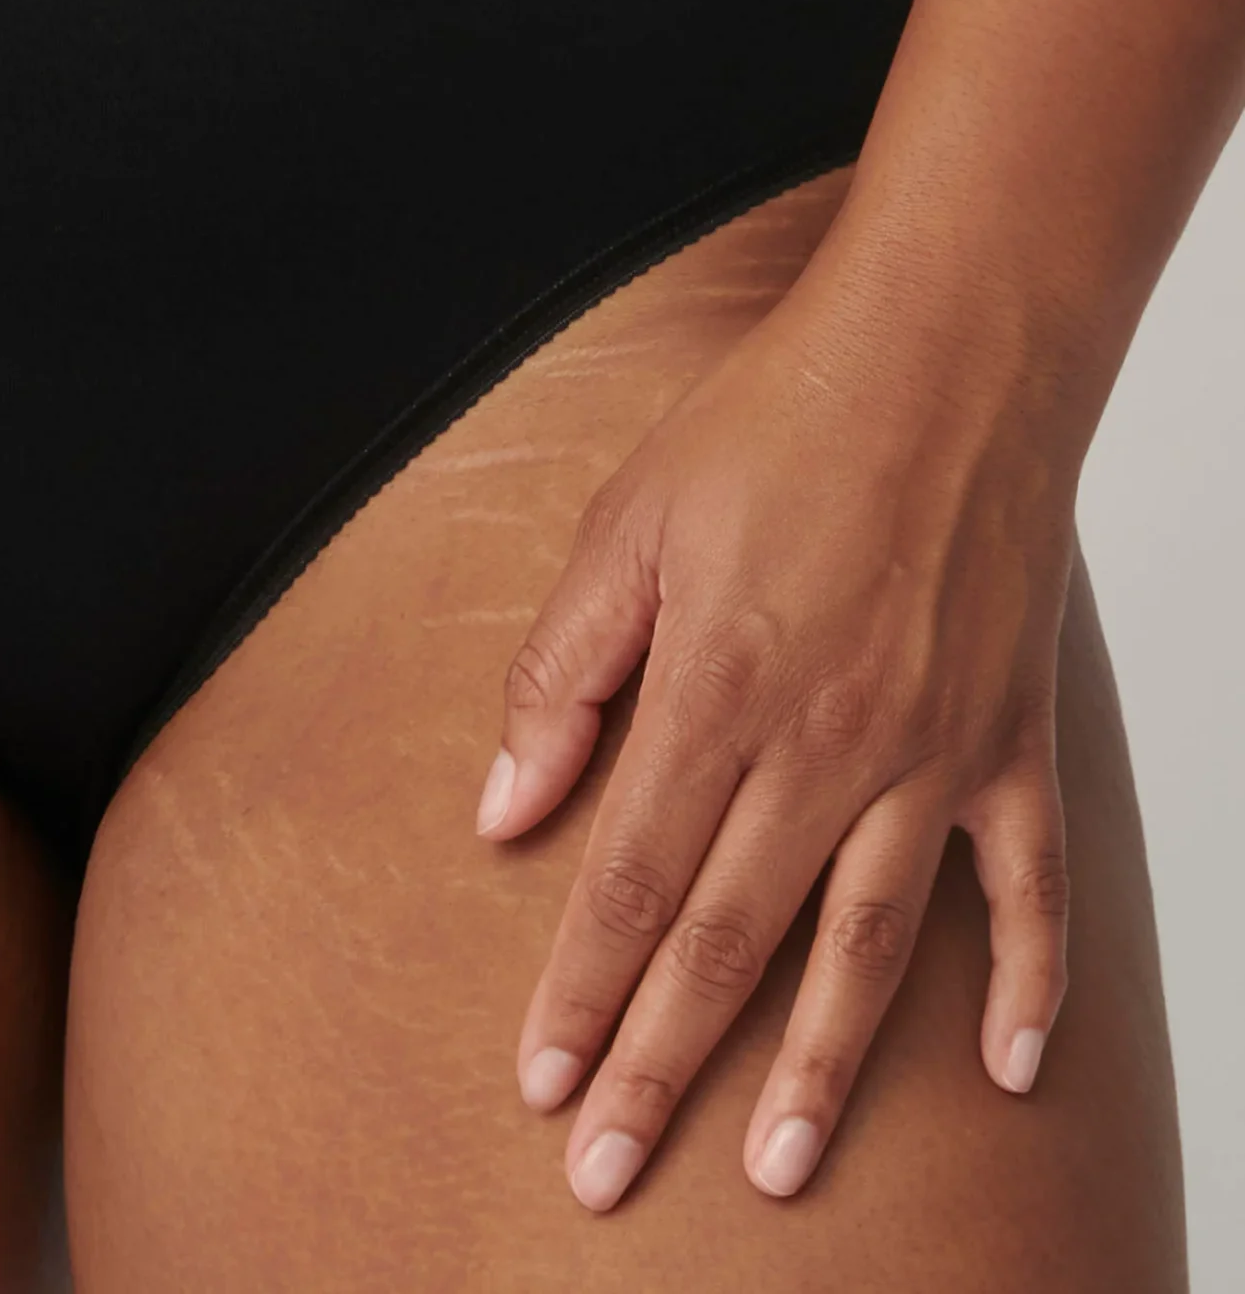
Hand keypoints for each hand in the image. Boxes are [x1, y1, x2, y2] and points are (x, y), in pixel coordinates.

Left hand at [476, 264, 1081, 1211]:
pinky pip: (1025, 889)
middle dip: (660, 1068)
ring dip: (813, 1068)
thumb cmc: (771, 422)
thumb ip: (560, 673)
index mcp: (713, 690)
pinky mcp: (1012, 740)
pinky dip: (1025, 985)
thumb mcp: (622, 524)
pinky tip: (1001, 1071)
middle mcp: (823, 744)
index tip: (540, 1082)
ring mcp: (930, 753)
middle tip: (607, 1175)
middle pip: (726, 941)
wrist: (945, 353)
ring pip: (860, 948)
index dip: (581, 991)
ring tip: (775, 1170)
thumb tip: (501, 808)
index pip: (631, 882)